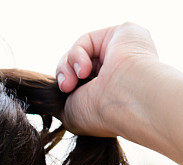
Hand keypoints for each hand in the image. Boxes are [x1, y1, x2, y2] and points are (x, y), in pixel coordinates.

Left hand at [55, 21, 159, 136]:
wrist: (125, 102)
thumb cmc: (100, 114)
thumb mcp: (72, 113)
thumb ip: (63, 101)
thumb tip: (57, 92)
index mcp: (111, 92)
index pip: (80, 82)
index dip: (66, 86)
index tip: (65, 95)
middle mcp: (119, 71)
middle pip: (78, 65)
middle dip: (65, 75)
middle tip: (66, 88)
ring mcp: (123, 52)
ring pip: (80, 52)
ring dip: (68, 66)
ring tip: (75, 80)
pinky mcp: (124, 33)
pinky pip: (87, 40)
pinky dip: (77, 54)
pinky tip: (84, 70)